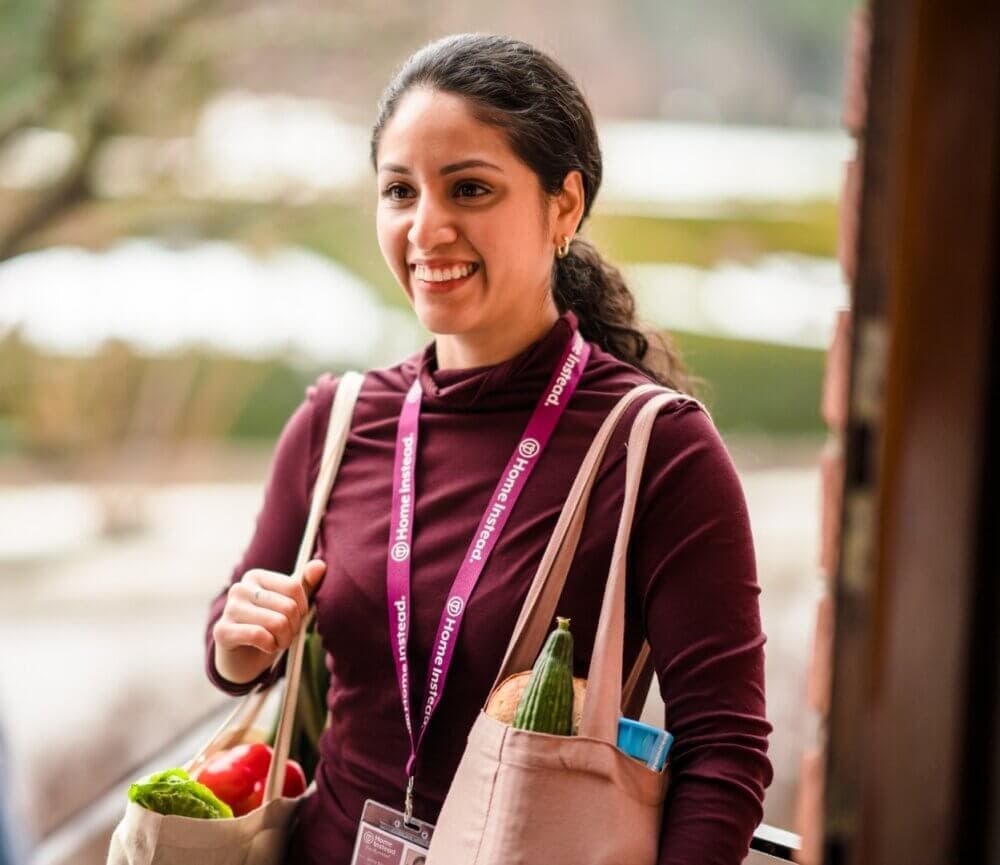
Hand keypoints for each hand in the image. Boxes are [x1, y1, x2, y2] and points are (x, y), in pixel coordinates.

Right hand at [212, 559, 325, 682]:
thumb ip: (305, 585)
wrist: (243, 658)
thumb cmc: (269, 627)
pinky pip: (259, 636)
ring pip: (277, 623)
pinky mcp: (222, 631)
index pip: (294, 586)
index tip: (296, 618)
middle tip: (285, 634)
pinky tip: (267, 647)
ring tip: (277, 642)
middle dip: (294, 627)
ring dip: (284, 639)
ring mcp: (229, 609)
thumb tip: (321, 565)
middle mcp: (240, 588)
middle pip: (288, 607)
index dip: (303, 608)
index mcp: (256, 577)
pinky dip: (270, 646)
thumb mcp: (289, 605)